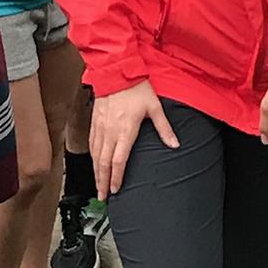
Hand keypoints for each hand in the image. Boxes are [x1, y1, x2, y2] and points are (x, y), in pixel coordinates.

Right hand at [90, 81, 179, 198]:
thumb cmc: (136, 88)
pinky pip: (91, 142)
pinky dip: (92, 156)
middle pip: (103, 162)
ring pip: (95, 154)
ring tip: (97, 185)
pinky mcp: (95, 120)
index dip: (116, 177)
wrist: (116, 70)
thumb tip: (175, 145)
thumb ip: (164, 128)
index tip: (115, 190)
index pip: (118, 160)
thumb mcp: (155, 107)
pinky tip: (93, 162)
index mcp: (125, 130)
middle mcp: (110, 131)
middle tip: (102, 197)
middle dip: (102, 181)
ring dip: (95, 171)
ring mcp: (100, 126)